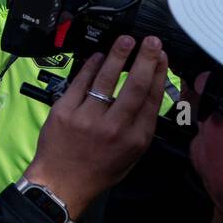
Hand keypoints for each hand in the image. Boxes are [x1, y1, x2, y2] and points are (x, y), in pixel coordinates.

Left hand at [23, 35, 167, 219]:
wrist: (61, 182)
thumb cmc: (98, 169)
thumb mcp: (131, 155)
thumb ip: (140, 126)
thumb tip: (147, 94)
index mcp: (135, 139)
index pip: (151, 100)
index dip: (158, 74)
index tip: (161, 58)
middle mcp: (113, 127)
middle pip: (133, 86)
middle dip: (144, 59)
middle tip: (150, 41)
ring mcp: (87, 118)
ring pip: (105, 79)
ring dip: (117, 56)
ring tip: (125, 40)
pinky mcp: (64, 111)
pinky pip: (80, 82)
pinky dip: (90, 67)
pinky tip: (97, 56)